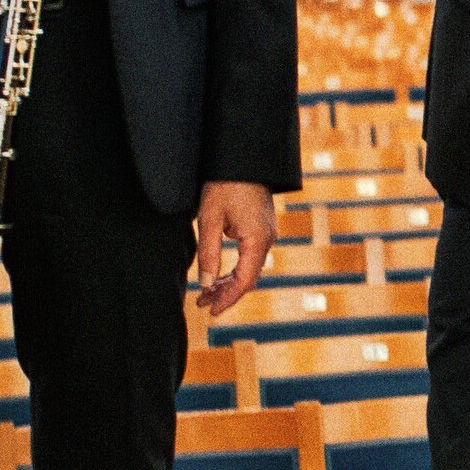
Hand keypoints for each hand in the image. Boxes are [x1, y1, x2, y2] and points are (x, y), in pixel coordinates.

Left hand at [191, 181, 274, 317]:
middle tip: (203, 304)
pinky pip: (251, 258)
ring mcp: (267, 234)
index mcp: (257, 240)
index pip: (244, 281)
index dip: (228, 298)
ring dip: (229, 283)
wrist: (243, 158)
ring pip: (250, 269)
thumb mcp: (210, 219)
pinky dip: (235, 270)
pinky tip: (220, 275)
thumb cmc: (225, 185)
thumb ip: (208, 254)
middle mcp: (267, 240)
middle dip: (226, 294)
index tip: (211, 310)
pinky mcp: (262, 228)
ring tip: (207, 293)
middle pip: (249, 278)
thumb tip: (206, 284)